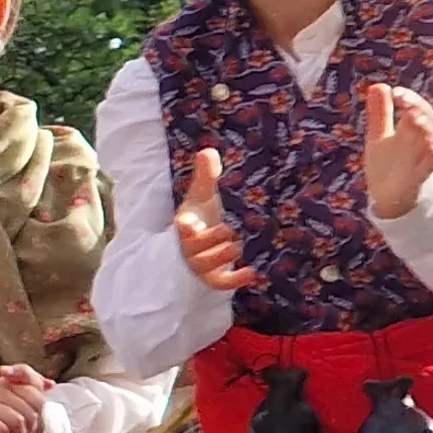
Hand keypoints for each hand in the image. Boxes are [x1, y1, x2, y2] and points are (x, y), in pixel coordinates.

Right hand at [170, 148, 259, 292]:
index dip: (184, 228)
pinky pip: (220, 283)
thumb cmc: (203, 217)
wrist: (203, 243)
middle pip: (194, 248)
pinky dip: (234, 280)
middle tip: (228, 230)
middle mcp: (190, 248)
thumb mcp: (202, 196)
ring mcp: (201, 264)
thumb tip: (208, 150)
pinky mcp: (214, 277)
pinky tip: (252, 272)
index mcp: (185, 227)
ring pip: (206, 265)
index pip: (181, 229)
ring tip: (236, 246)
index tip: (188, 223)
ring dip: (221, 256)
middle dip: (210, 240)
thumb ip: (205, 176)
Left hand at [363, 84, 432, 217]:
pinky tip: (426, 144)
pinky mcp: (422, 175)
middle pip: (426, 119)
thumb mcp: (379, 135)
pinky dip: (430, 153)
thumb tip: (378, 85)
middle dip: (417, 107)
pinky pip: (431, 163)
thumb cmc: (388, 163)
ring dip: (425, 127)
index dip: (409, 98)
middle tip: (402, 98)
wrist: (388, 196)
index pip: (415, 108)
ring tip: (414, 116)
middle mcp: (420, 140)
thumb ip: (380, 113)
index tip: (394, 91)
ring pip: (432, 139)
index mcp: (410, 129)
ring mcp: (423, 157)